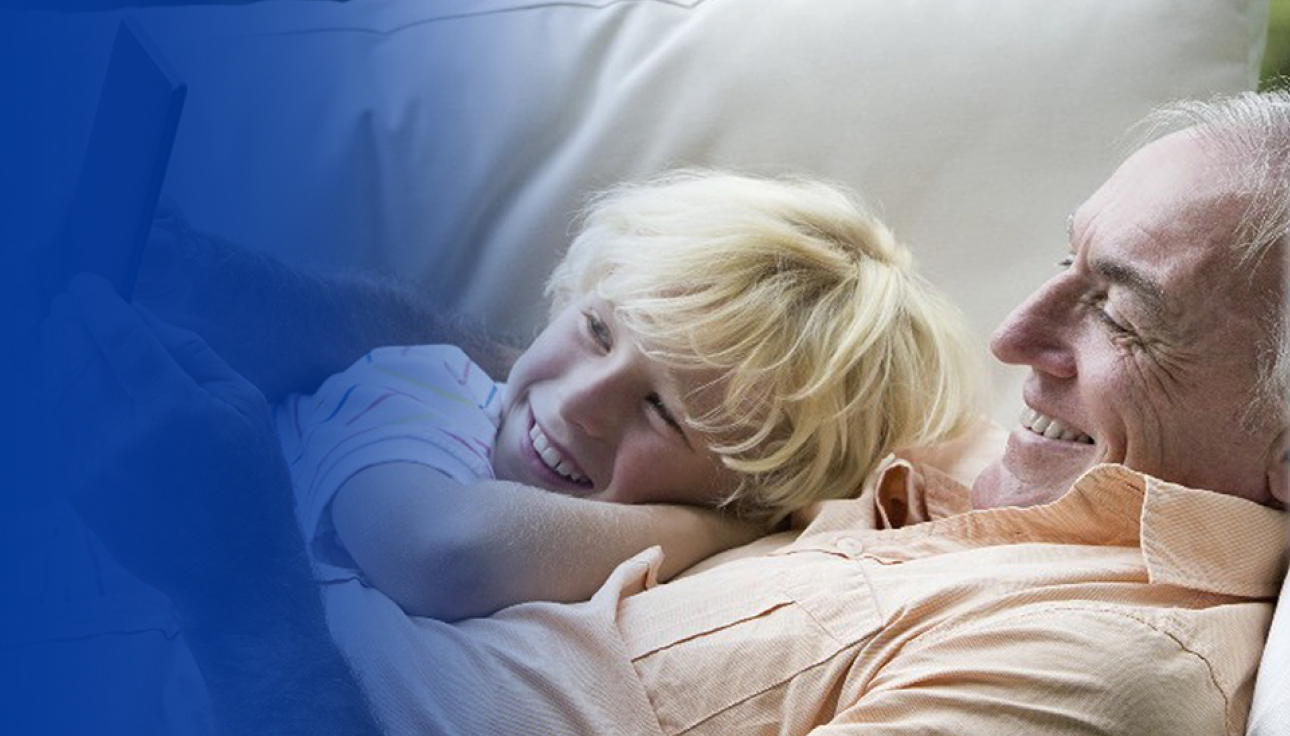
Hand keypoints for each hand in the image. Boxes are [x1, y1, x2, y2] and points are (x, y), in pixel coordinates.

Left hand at [40, 273, 304, 625]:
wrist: (232, 568)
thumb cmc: (251, 481)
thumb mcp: (245, 405)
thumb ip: (191, 354)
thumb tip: (138, 317)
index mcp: (176, 408)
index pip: (120, 337)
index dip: (97, 304)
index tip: (86, 283)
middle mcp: (126, 434)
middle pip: (75, 358)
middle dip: (65, 323)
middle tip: (64, 304)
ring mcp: (93, 465)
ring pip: (54, 391)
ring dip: (49, 355)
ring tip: (53, 333)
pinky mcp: (77, 489)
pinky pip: (51, 428)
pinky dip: (47, 395)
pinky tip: (56, 378)